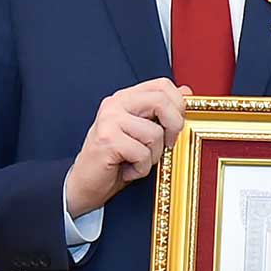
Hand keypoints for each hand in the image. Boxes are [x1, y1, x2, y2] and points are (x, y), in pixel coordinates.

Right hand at [63, 79, 186, 215]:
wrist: (84, 185)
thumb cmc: (115, 161)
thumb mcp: (142, 133)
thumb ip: (161, 111)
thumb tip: (185, 91)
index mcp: (125, 98)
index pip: (162, 85)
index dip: (178, 104)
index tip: (175, 126)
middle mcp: (115, 104)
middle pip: (161, 101)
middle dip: (174, 127)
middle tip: (166, 145)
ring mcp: (109, 120)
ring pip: (155, 133)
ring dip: (153, 156)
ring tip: (137, 161)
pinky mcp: (107, 140)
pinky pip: (142, 154)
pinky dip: (140, 169)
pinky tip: (127, 170)